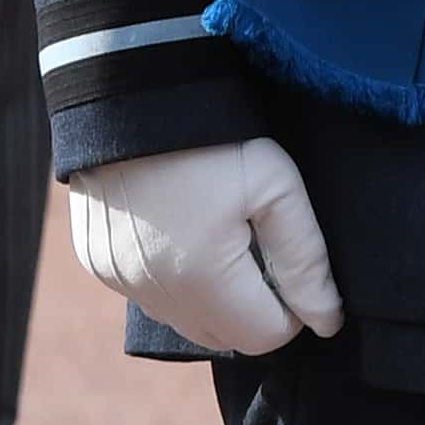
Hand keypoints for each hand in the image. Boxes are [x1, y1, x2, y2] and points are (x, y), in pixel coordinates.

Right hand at [65, 138, 342, 354]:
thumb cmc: (211, 132)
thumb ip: (305, 260)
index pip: (265, 336)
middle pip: (223, 336)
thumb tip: (327, 321)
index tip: (288, 260)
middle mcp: (153, 292)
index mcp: (201, 278)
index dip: (290, 306)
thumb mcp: (275, 184)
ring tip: (220, 231)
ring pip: (185, 320)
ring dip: (212, 297)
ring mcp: (119, 280)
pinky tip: (181, 226)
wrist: (128, 87)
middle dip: (251, 305)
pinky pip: (149, 296)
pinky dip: (173, 279)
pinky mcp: (97, 263)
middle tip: (257, 243)